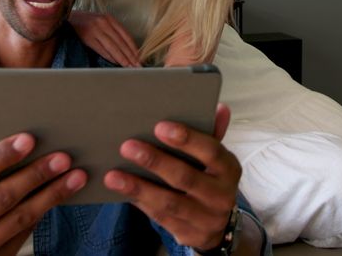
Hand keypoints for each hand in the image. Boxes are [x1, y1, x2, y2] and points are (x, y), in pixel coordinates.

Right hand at [0, 120, 87, 254]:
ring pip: (19, 219)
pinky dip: (43, 212)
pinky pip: (23, 235)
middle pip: (2, 198)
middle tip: (63, 158)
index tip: (28, 139)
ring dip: (51, 195)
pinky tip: (60, 195)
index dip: (0, 156)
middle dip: (35, 175)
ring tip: (75, 176)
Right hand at [70, 10, 141, 66]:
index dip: (134, 48)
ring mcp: (95, 29)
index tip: (140, 58)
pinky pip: (101, 49)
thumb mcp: (101, 23)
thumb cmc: (86, 22)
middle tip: (137, 66)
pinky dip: (109, 56)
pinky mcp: (87, 37)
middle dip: (130, 56)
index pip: (126, 36)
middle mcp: (104, 23)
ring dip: (121, 58)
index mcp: (110, 19)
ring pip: (112, 46)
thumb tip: (126, 50)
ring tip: (128, 67)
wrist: (66, 17)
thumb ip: (113, 33)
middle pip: (121, 42)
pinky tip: (115, 62)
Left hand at [103, 103, 241, 250]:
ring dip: (139, 187)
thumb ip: (212, 134)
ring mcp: (204, 218)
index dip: (187, 139)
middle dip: (155, 161)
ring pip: (169, 202)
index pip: (211, 151)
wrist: (216, 223)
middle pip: (186, 177)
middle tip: (127, 146)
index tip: (159, 126)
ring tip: (113, 175)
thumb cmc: (209, 179)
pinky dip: (139, 202)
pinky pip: (160, 218)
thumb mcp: (214, 158)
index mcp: (228, 169)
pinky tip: (121, 190)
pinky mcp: (187, 234)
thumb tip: (219, 108)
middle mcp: (220, 195)